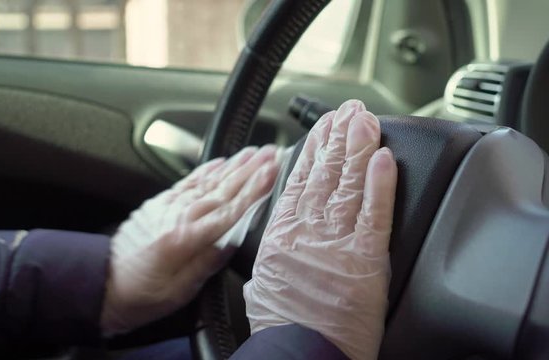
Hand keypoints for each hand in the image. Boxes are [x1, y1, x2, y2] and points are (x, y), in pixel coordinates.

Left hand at [101, 145, 279, 334]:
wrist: (102, 285)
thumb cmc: (140, 294)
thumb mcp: (179, 292)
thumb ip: (206, 264)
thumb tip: (232, 241)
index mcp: (186, 239)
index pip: (230, 210)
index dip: (254, 190)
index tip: (273, 172)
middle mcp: (178, 216)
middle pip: (223, 189)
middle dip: (251, 170)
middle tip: (273, 154)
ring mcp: (168, 206)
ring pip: (208, 181)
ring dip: (234, 164)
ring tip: (255, 151)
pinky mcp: (160, 203)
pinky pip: (188, 181)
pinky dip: (207, 169)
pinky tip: (222, 160)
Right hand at [244, 100, 397, 359]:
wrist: (298, 354)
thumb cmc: (281, 326)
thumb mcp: (262, 282)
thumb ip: (274, 250)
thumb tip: (278, 235)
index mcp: (281, 234)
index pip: (298, 179)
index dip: (313, 149)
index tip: (322, 127)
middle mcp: (306, 231)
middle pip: (325, 174)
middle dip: (338, 137)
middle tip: (349, 110)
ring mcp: (336, 242)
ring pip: (347, 184)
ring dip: (358, 147)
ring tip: (364, 119)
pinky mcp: (364, 259)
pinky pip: (375, 213)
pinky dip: (379, 184)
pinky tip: (383, 158)